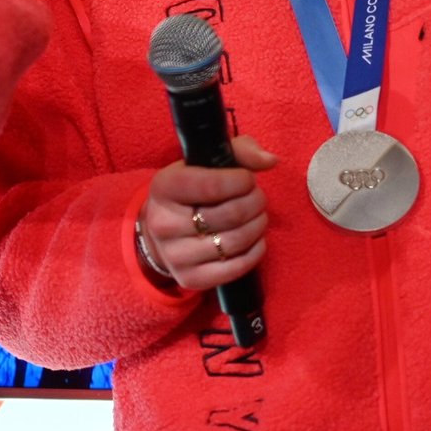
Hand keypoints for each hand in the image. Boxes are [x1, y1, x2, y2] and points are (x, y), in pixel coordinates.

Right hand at [138, 136, 278, 290]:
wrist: (159, 234)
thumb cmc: (190, 192)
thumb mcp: (204, 163)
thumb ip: (239, 151)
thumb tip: (271, 161)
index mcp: (164, 188)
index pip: (211, 185)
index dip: (241, 180)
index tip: (247, 179)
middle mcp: (163, 223)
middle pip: (231, 214)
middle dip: (255, 202)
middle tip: (257, 198)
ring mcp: (176, 255)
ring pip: (236, 241)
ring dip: (258, 225)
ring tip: (257, 216)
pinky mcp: (191, 279)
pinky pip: (237, 267)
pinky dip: (256, 251)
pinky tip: (254, 239)